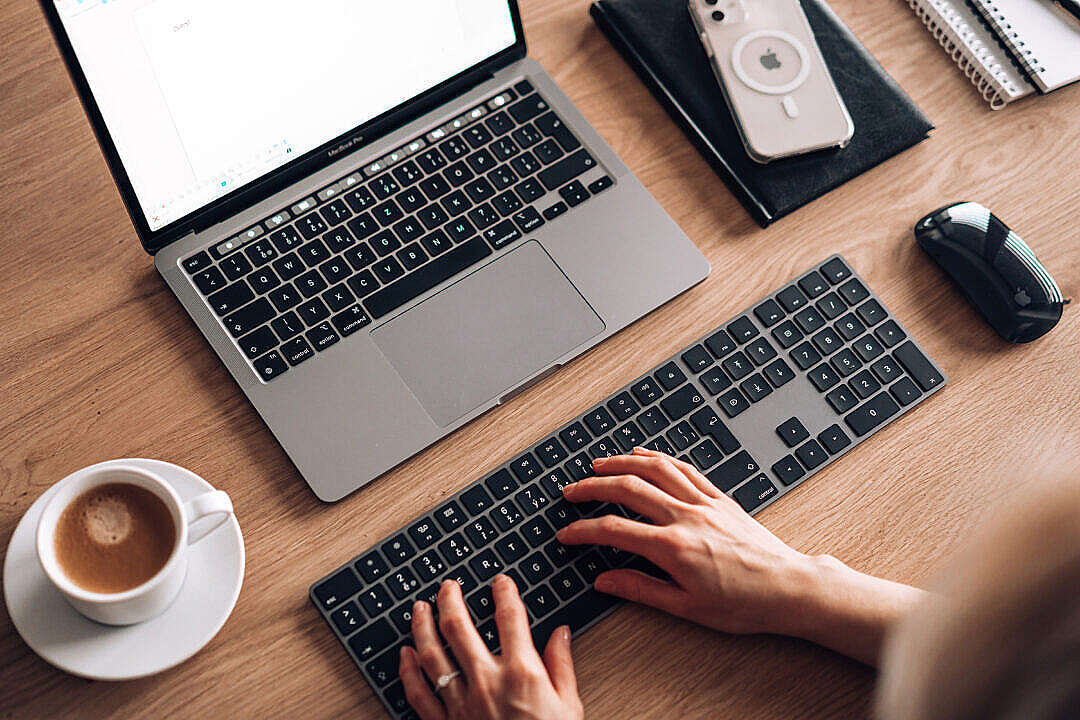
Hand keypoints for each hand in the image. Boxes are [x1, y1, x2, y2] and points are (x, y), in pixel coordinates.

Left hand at [399, 575, 583, 719]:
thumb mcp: (569, 706)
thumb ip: (562, 665)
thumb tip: (561, 634)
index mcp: (522, 673)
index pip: (510, 617)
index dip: (504, 592)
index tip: (500, 581)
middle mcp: (487, 682)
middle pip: (459, 627)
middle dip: (450, 599)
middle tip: (448, 586)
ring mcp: (462, 704)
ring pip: (432, 655)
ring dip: (422, 626)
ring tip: (419, 608)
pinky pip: (418, 694)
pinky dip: (407, 671)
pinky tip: (405, 655)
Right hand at [556, 448, 923, 664]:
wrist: (790, 588)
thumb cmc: (745, 604)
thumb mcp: (687, 608)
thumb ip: (640, 589)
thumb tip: (605, 581)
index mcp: (674, 547)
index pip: (614, 530)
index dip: (583, 530)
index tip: (567, 533)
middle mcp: (686, 517)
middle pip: (628, 489)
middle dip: (592, 487)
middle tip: (571, 491)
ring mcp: (704, 502)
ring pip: (655, 469)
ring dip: (622, 463)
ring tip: (598, 465)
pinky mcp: (720, 498)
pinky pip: (684, 468)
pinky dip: (659, 458)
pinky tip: (645, 456)